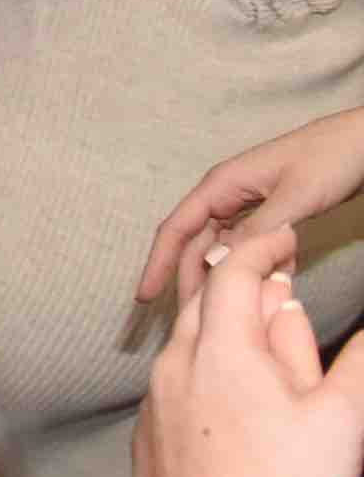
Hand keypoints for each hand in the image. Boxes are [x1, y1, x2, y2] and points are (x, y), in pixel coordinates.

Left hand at [136, 223, 363, 476]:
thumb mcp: (339, 419)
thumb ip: (353, 360)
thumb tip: (355, 320)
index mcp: (222, 347)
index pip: (234, 271)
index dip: (262, 247)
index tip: (285, 238)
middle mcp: (177, 362)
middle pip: (202, 297)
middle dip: (238, 277)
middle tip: (273, 272)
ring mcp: (155, 395)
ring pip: (185, 337)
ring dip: (219, 320)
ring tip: (255, 322)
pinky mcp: (148, 426)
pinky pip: (174, 374)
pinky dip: (202, 359)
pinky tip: (228, 381)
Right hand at [145, 110, 363, 304]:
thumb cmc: (331, 157)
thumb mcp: (294, 196)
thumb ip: (256, 229)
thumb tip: (217, 263)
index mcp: (222, 185)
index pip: (176, 229)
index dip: (157, 263)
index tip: (144, 297)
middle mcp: (227, 195)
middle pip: (196, 244)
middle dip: (193, 278)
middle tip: (195, 318)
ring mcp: (248, 204)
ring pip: (225, 248)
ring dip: (231, 274)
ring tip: (237, 305)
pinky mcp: (270, 212)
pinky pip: (252, 245)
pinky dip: (259, 264)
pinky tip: (275, 279)